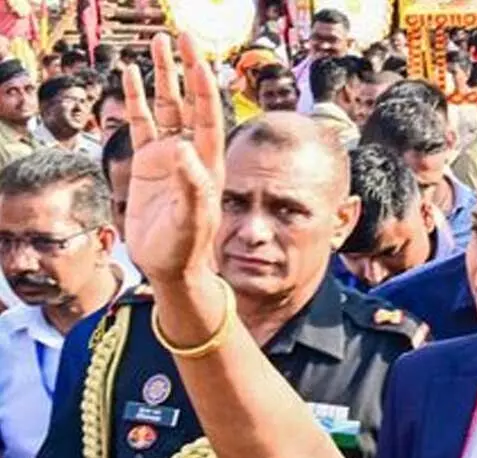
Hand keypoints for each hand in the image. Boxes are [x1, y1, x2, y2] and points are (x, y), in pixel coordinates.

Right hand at [123, 33, 224, 283]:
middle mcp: (191, 153)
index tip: (197, 57)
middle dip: (185, 68)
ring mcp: (168, 156)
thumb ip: (191, 185)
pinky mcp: (147, 164)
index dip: (202, 85)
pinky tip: (131, 75)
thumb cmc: (188, 247)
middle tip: (180, 35)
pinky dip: (136, 99)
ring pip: (165, 106)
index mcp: (208, 162)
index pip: (208, 114)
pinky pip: (141, 123)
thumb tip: (182, 149)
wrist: (171, 267)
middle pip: (188, 101)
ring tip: (157, 44)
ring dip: (161, 76)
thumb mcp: (192, 218)